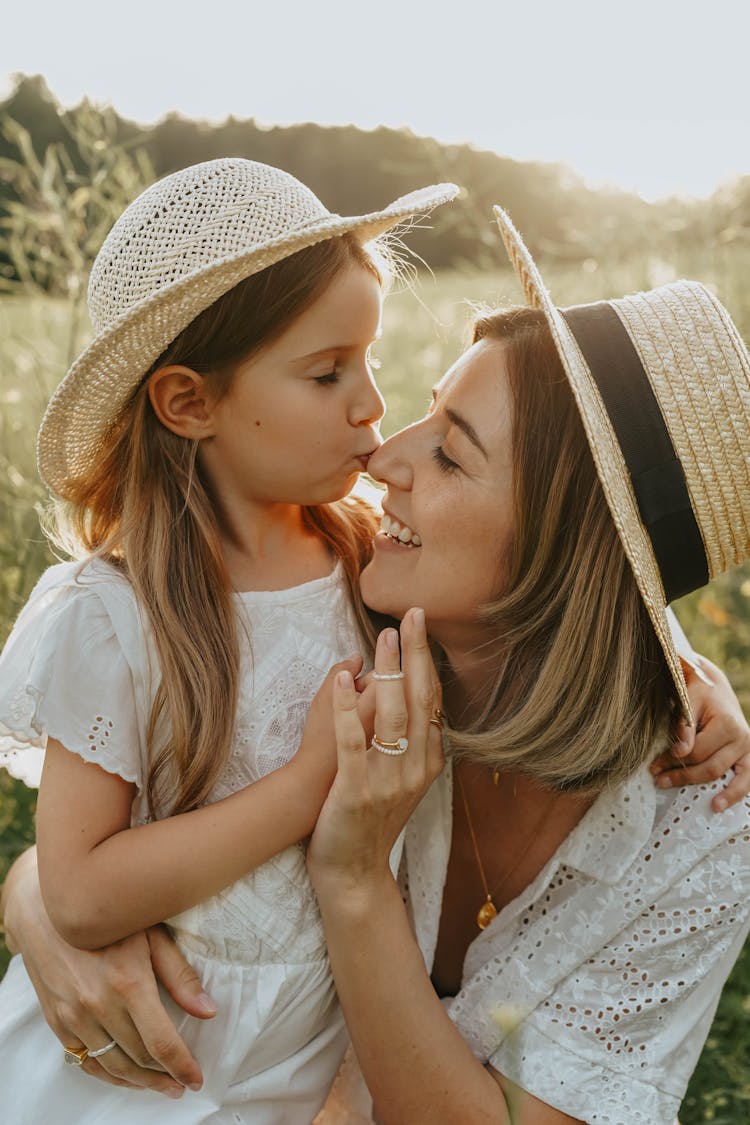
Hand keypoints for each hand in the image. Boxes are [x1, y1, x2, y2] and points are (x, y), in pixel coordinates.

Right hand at [3, 852, 213, 1095]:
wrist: (46, 908)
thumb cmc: (109, 913)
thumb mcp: (151, 933)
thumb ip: (179, 975)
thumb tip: (208, 1011)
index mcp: (127, 982)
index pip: (161, 1042)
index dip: (182, 1065)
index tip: (197, 1078)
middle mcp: (98, 1004)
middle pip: (139, 1058)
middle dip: (165, 1076)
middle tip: (183, 1083)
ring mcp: (74, 1015)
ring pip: (112, 1065)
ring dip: (139, 1082)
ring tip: (161, 1085)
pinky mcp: (57, 1020)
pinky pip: (85, 1060)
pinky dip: (108, 1073)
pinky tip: (126, 1075)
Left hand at [307, 608, 443, 894]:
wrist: (353, 875)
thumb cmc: (371, 822)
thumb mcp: (401, 781)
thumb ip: (409, 742)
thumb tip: (407, 696)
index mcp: (427, 762)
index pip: (432, 701)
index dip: (427, 662)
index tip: (421, 626)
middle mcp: (415, 769)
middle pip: (420, 700)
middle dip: (416, 655)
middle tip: (412, 616)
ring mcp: (388, 781)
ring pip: (393, 715)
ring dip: (388, 672)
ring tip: (382, 639)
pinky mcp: (356, 792)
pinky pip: (353, 742)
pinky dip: (347, 708)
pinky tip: (342, 681)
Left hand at [651, 655, 749, 811]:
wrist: (716, 688)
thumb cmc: (699, 694)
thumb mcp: (688, 702)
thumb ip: (684, 727)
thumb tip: (679, 753)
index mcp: (727, 725)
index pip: (696, 752)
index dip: (673, 761)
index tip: (654, 765)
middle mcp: (742, 738)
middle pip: (709, 767)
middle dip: (682, 776)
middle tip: (659, 780)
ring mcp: (748, 749)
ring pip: (724, 776)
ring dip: (702, 788)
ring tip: (686, 797)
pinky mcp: (749, 756)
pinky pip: (746, 780)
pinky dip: (734, 793)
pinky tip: (718, 804)